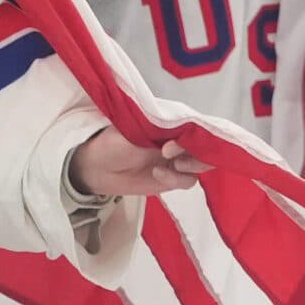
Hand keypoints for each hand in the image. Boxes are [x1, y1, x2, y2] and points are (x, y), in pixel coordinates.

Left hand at [69, 127, 209, 198]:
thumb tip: (185, 129)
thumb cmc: (113, 142)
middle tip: (172, 152)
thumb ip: (162, 129)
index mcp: (172, 123)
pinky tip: (157, 173)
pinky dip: (176, 178)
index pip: (199, 125)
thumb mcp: (136, 129)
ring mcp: (177, 160)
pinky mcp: (172, 179)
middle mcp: (179, 140)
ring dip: (190, 165)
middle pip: (207, 147)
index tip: (183, 138)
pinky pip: (188, 181)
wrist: (96, 167)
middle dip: (198, 151)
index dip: (199, 133)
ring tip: (168, 161)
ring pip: (201, 165)